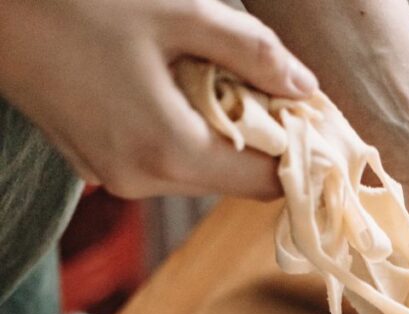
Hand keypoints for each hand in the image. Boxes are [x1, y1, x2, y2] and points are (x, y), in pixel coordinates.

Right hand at [0, 0, 315, 198]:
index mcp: (168, 150)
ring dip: (219, 134)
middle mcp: (143, 181)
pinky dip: (181, 132)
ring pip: (197, 171)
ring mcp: (115, 180)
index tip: (315, 121)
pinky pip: (160, 160)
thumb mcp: (176, 13)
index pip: (262, 183)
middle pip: (232, 183)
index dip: (297, 155)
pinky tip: (174, 87)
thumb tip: (305, 86)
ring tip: (219, 78)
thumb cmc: (77, 1)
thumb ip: (250, 52)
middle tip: (275, 89)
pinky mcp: (96, 167)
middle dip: (261, 142)